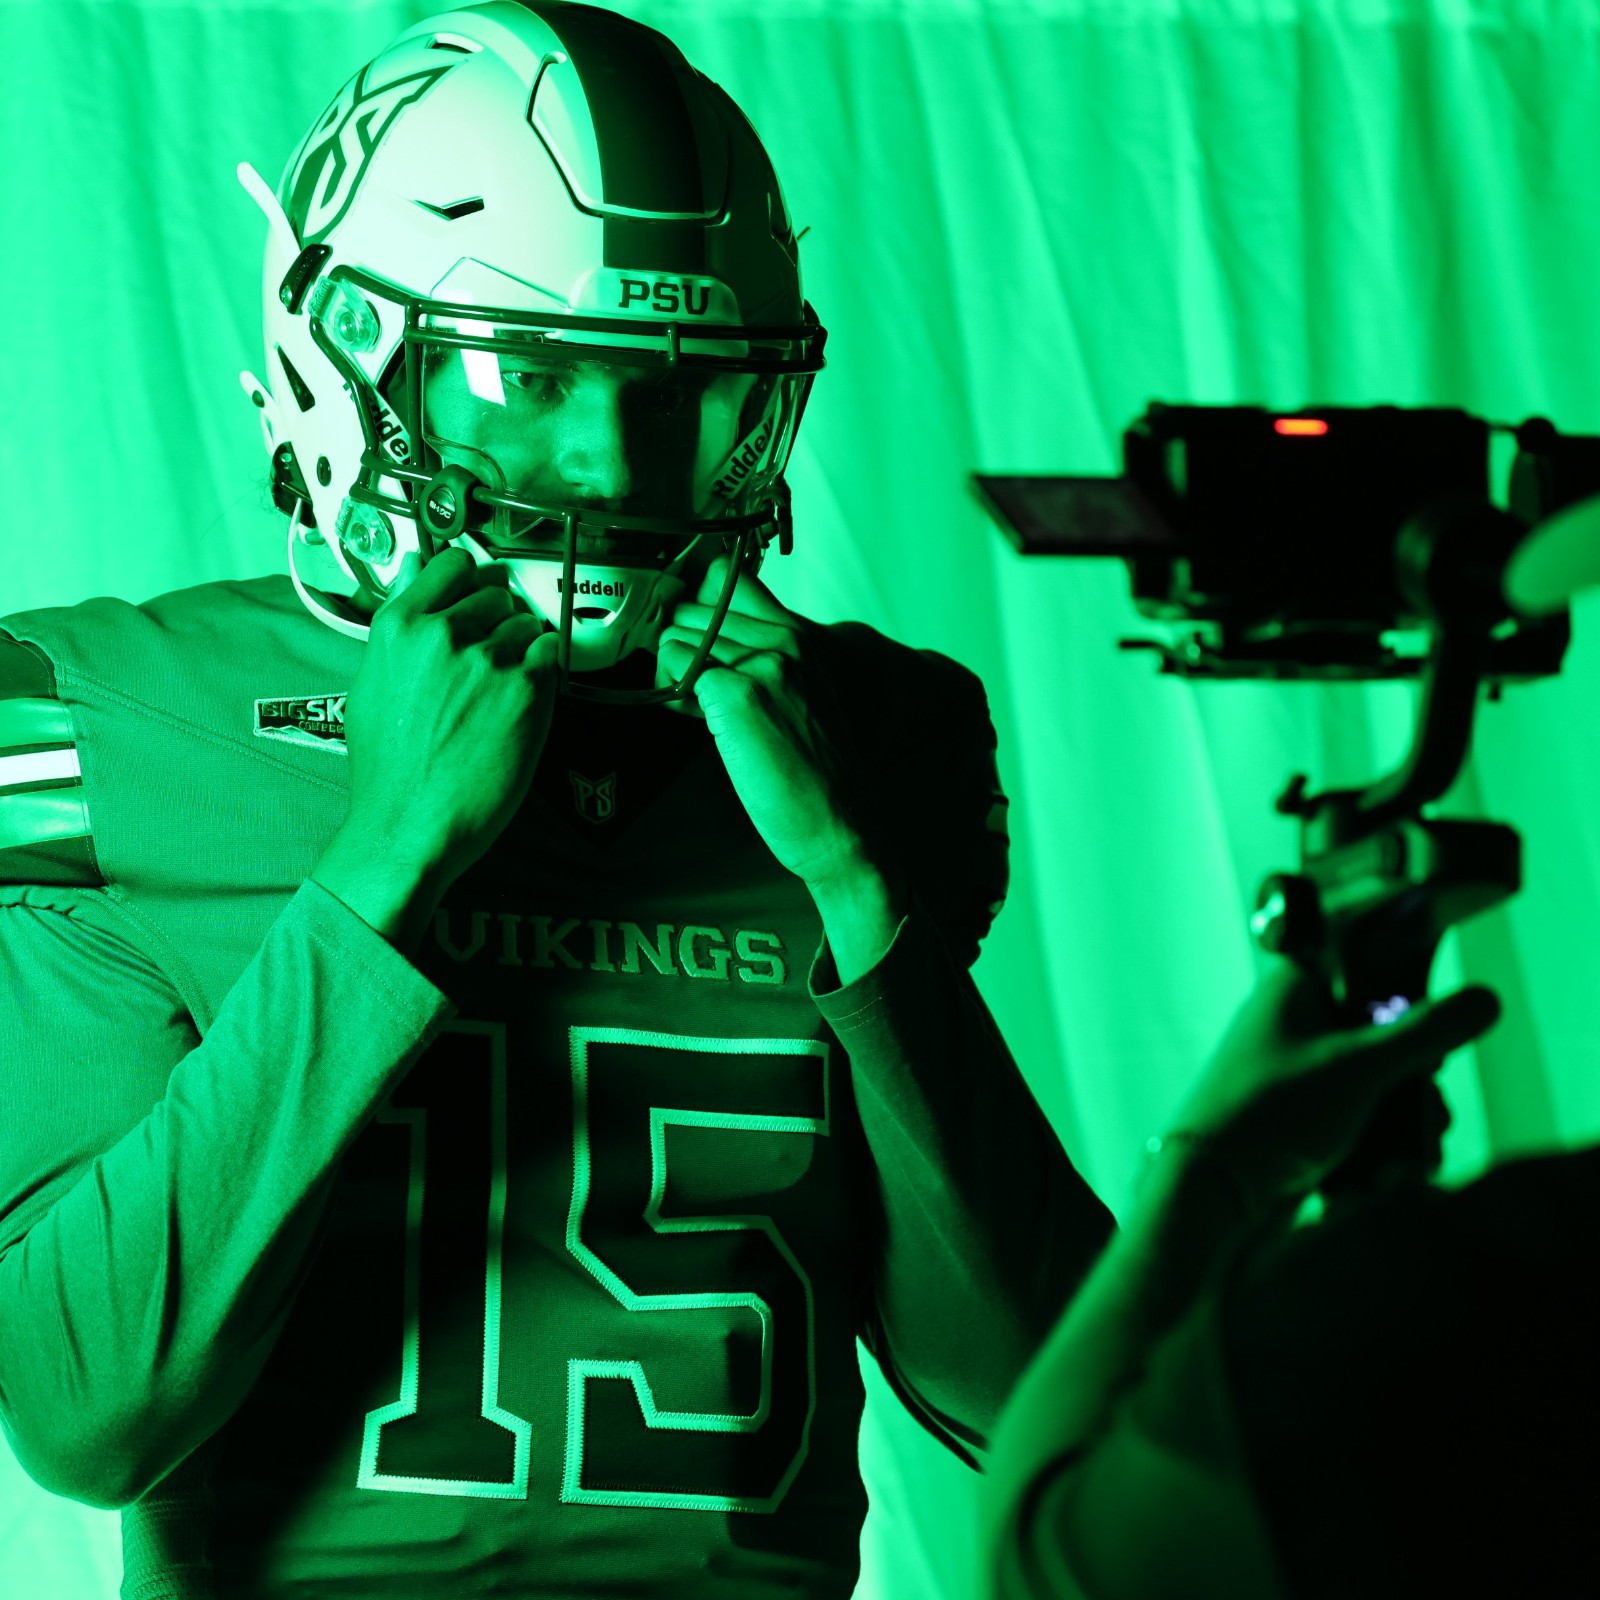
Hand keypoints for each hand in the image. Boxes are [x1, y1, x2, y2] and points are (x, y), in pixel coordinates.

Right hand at [344, 547, 559, 884]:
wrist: (410, 824)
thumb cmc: (387, 772)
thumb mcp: (370, 689)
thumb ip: (403, 645)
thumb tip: (425, 620)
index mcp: (399, 627)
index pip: (452, 565)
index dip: (470, 580)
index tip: (478, 590)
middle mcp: (445, 632)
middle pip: (496, 595)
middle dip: (499, 620)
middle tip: (493, 656)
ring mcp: (490, 657)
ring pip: (528, 624)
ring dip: (524, 647)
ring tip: (506, 687)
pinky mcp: (529, 687)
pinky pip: (551, 653)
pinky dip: (546, 669)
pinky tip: (526, 697)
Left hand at [655, 556, 866, 886]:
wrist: (839, 822)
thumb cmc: (814, 774)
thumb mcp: (795, 698)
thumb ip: (755, 663)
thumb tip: (697, 644)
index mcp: (799, 638)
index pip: (728, 585)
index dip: (700, 619)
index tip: (696, 649)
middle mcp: (783, 641)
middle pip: (693, 611)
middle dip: (683, 651)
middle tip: (698, 694)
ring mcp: (760, 663)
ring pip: (676, 637)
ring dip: (675, 674)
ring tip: (702, 712)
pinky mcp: (737, 693)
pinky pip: (674, 669)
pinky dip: (674, 696)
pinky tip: (700, 723)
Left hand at [1172, 962, 1500, 1206]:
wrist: (1210, 1192)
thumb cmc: (1272, 1112)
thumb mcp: (1359, 1066)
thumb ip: (1426, 1033)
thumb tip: (1486, 999)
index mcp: (1293, 987)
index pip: (1358, 954)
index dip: (1401, 978)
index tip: (1427, 1014)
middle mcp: (1292, 1023)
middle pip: (1380, 1029)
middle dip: (1416, 1074)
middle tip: (1428, 1104)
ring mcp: (1295, 1073)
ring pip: (1375, 1080)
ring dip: (1404, 1116)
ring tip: (1417, 1149)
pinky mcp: (1298, 1119)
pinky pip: (1355, 1120)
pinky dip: (1379, 1142)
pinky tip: (1395, 1171)